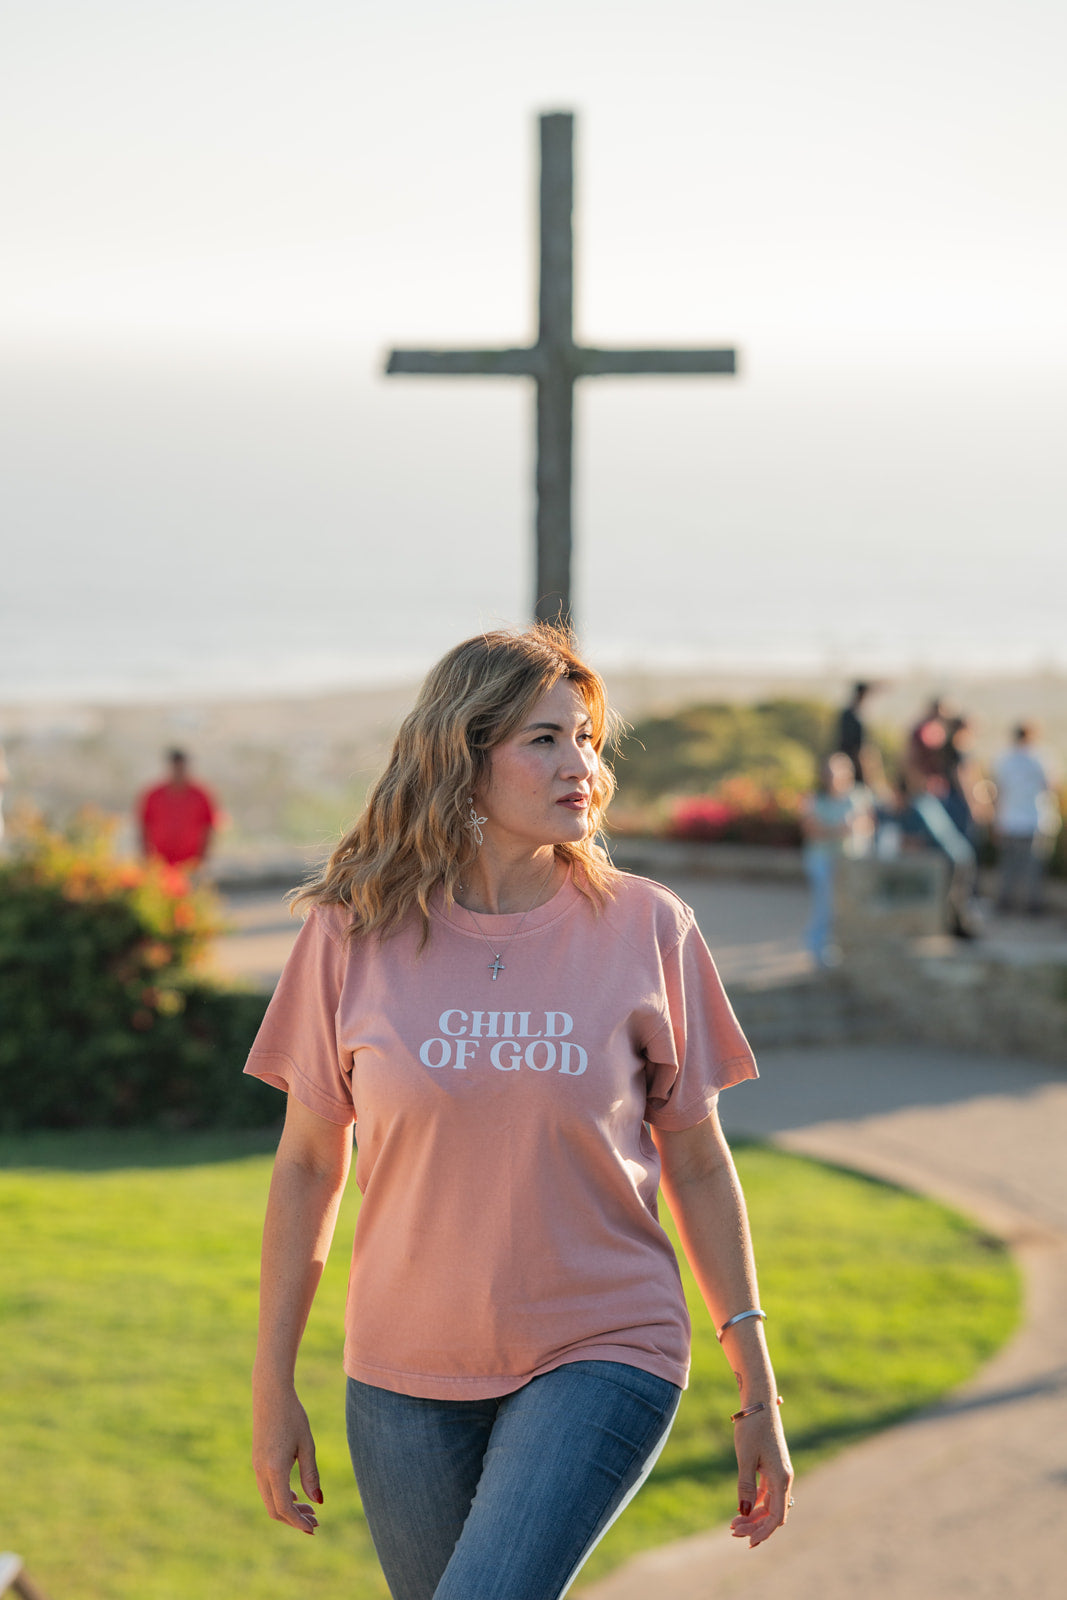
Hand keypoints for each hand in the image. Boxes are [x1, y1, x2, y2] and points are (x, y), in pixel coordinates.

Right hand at [253, 1382, 323, 1534]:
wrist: (270, 1394)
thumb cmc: (292, 1416)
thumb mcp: (306, 1445)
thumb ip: (311, 1475)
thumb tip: (318, 1501)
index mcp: (274, 1469)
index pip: (284, 1507)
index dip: (298, 1522)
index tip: (314, 1528)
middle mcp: (261, 1471)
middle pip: (274, 1510)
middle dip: (294, 1519)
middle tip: (316, 1521)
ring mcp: (256, 1467)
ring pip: (269, 1500)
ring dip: (288, 1508)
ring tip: (311, 1509)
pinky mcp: (257, 1462)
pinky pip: (267, 1489)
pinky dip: (281, 1497)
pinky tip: (297, 1494)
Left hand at [728, 1410, 792, 1547]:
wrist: (759, 1402)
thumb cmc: (752, 1428)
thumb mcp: (745, 1457)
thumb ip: (745, 1486)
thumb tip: (743, 1512)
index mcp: (781, 1479)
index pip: (776, 1517)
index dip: (763, 1532)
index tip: (747, 1542)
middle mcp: (784, 1479)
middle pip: (772, 1513)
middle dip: (755, 1526)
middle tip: (732, 1531)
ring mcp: (779, 1473)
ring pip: (769, 1504)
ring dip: (754, 1516)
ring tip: (733, 1524)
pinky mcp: (773, 1467)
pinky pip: (767, 1493)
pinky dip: (755, 1503)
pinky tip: (741, 1509)